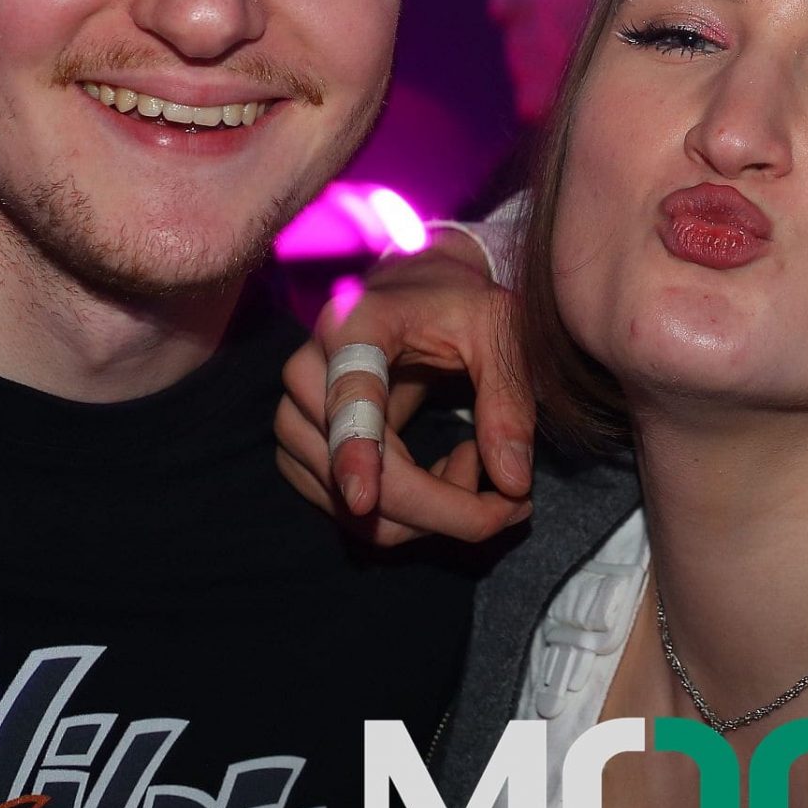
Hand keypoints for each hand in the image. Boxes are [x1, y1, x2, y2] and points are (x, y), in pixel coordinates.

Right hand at [274, 228, 536, 546]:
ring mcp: (294, 415)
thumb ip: (509, 399)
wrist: (413, 291)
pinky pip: (349, 515)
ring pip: (354, 510)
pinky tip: (444, 474)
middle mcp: (308, 370)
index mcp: (353, 324)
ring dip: (428, 513)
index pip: (349, 393)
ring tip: (476, 460)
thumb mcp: (500, 329)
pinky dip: (406, 516)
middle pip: (356, 474)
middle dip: (441, 507)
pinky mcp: (300, 450)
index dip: (355, 448)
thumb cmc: (457, 302)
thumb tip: (513, 483)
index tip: (362, 499)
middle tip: (513, 501)